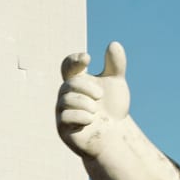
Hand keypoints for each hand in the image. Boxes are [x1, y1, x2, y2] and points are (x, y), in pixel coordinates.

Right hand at [56, 42, 130, 156]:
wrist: (116, 135)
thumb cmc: (113, 108)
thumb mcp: (116, 84)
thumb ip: (115, 65)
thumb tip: (113, 44)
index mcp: (77, 82)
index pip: (68, 66)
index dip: (74, 60)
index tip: (87, 58)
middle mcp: (66, 96)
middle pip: (69, 83)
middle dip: (85, 87)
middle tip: (100, 95)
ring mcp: (63, 112)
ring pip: (66, 100)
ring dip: (85, 103)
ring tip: (96, 111)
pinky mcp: (63, 129)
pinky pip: (66, 117)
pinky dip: (81, 116)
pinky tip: (91, 120)